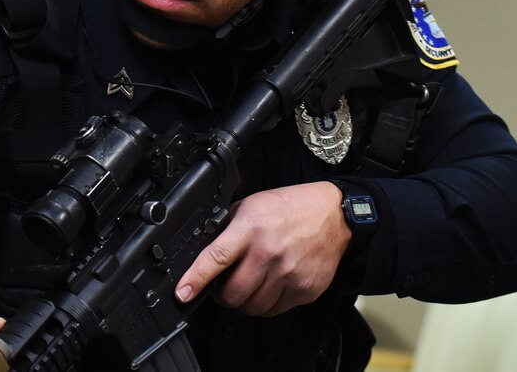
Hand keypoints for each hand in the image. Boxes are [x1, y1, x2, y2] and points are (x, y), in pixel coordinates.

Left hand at [175, 182, 350, 316]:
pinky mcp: (304, 289)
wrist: (334, 215)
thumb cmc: (290, 208)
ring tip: (249, 285)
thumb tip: (204, 249)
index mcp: (251, 229)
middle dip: (222, 295)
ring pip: (253, 307)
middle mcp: (269, 253)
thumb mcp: (251, 206)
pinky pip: (275, 310)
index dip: (196, 278)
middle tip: (223, 287)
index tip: (182, 292)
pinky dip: (266, 304)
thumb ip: (228, 227)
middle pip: (233, 293)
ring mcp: (289, 274)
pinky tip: (269, 286)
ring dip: (245, 302)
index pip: (217, 258)